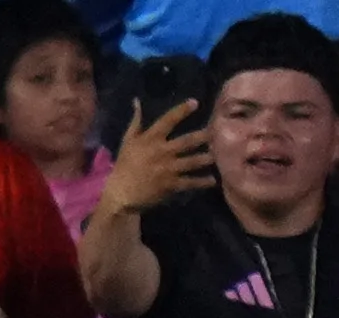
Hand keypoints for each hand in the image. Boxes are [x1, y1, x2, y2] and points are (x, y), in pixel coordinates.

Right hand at [105, 99, 211, 215]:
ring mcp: (168, 169)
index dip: (182, 111)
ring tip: (217, 155)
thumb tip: (137, 101)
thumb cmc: (125, 166)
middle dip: (203, 136)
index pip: (168, 120)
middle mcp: (162, 151)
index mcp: (151, 139)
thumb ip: (136, 121)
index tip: (195, 102)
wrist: (120, 194)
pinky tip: (213, 180)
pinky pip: (190, 182)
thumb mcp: (127, 141)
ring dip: (206, 158)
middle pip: (187, 141)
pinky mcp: (171, 185)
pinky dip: (202, 181)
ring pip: (192, 161)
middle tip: (216, 131)